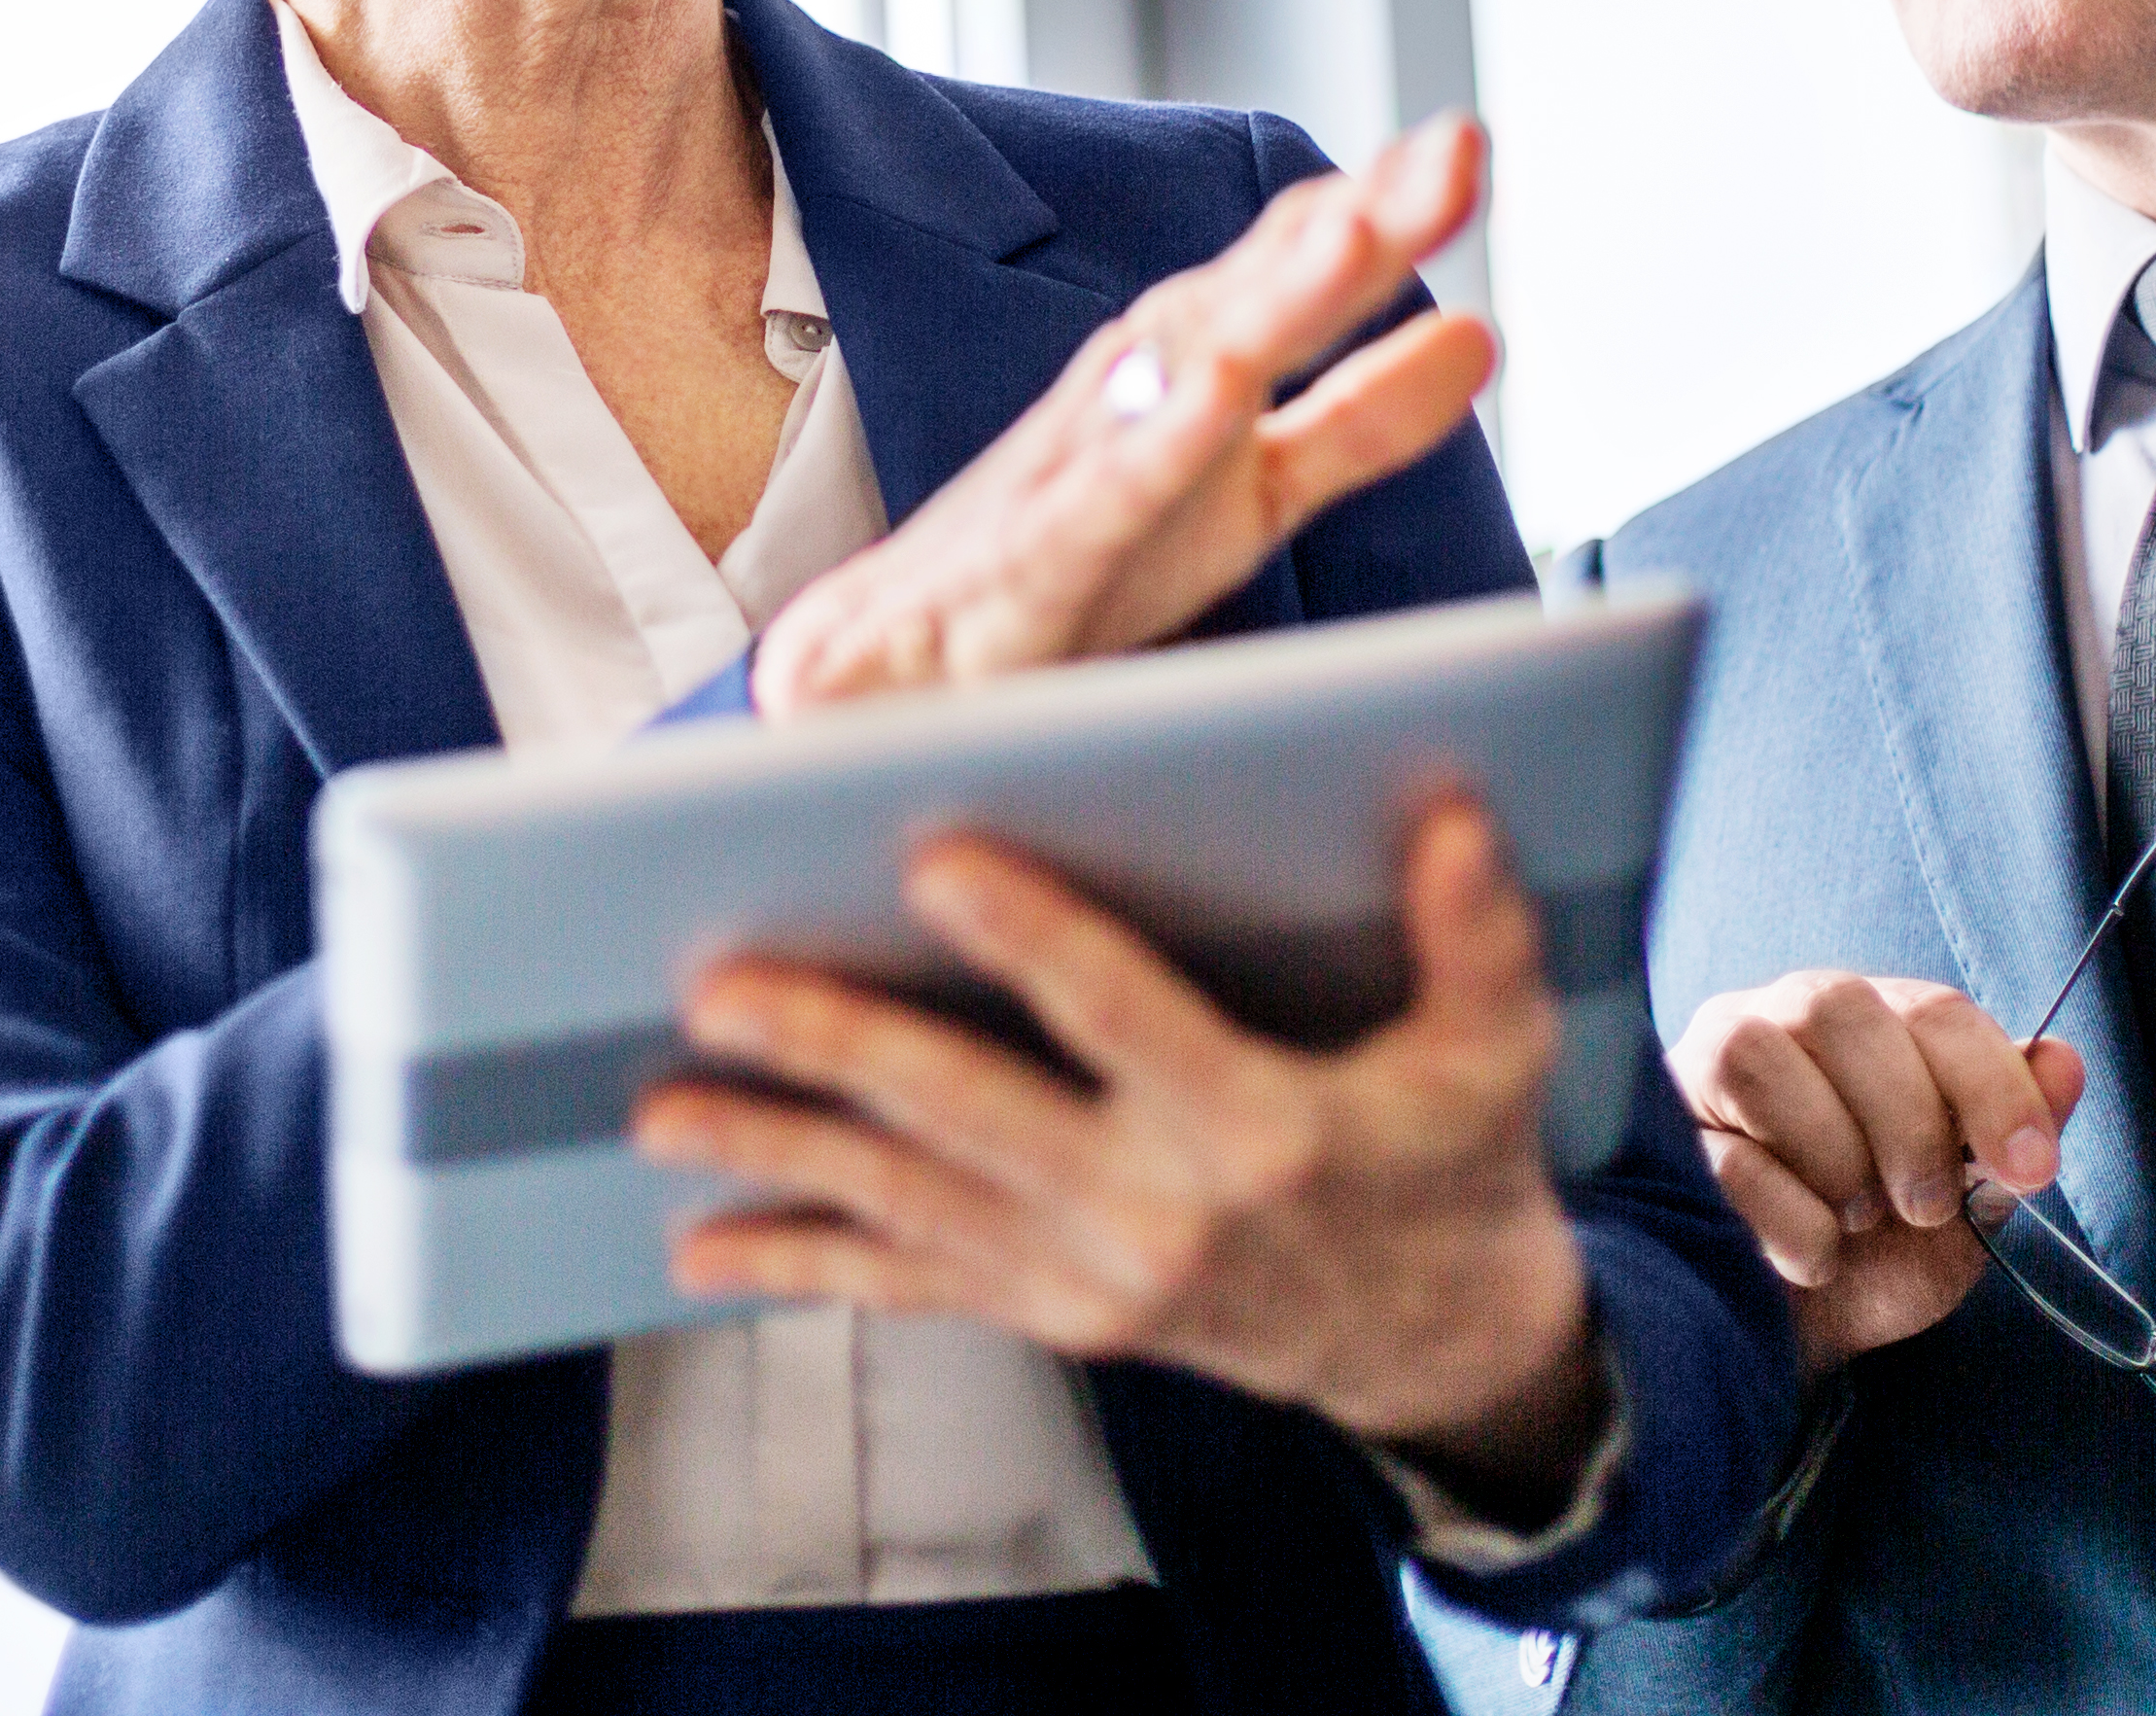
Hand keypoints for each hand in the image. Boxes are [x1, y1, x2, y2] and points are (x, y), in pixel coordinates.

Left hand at [638, 794, 1607, 1500]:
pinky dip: (802, 1267)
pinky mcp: (1055, 1318)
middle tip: (719, 984)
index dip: (1029, 940)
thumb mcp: (1497, 1051)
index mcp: (1258, 1129)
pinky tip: (701, 1246)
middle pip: (969, 1117)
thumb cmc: (1455, 1160)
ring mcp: (1092, 1281)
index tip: (927, 860)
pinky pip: (912, 1289)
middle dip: (837, 1047)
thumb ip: (1473, 935)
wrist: (1434, 1345)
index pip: (1122, 1015)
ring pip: (909, 1205)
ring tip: (657, 1104)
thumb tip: (1456, 811)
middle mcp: (1157, 1216)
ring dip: (778, 1152)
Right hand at [745, 117, 1496, 716]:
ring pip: (1171, 376)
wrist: (879, 677)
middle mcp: (1132, 404)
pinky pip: (1087, 506)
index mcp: (1195, 383)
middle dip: (1346, 229)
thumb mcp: (1248, 498)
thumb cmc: (1071, 572)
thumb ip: (1359, 423)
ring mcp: (1069, 478)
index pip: (1291, 281)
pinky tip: (1204, 399)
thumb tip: (1484, 331)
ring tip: (1350, 237)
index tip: (1459, 144)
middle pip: (1249, 302)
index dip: (1379, 216)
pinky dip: (1145, 449)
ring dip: (1260, 303)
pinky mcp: (1017, 570)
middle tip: (1448, 150)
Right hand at [1669, 970, 2081, 1374]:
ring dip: (1837, 1163)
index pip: (1936, 1012)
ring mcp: (1714, 1065)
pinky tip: (1806, 1254)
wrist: (1806, 1334)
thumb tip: (2064, 1061)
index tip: (2030, 1167)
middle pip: (1843, 1011)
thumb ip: (2013, 1132)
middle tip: (1924, 1205)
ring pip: (1765, 1060)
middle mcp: (1787, 1017)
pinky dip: (1795, 1226)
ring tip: (1854, 1219)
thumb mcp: (1968, 1201)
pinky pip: (1731, 1159)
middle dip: (1906, 1121)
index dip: (1993, 1086)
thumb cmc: (1884, 1252)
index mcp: (1877, 1022)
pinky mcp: (1668, 1133)